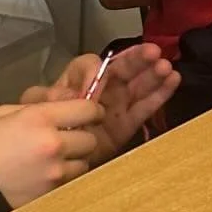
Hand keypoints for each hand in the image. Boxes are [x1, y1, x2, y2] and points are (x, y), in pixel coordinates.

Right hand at [0, 99, 103, 209]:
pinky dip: (65, 176)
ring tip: (55, 158)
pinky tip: (46, 173)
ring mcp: (54, 172)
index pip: (88, 109)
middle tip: (68, 136)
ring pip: (85, 162)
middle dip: (82, 136)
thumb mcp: (4, 112)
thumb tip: (63, 104)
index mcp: (40, 118)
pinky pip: (71, 181)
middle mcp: (53, 145)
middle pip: (91, 138)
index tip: (87, 113)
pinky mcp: (51, 193)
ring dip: (75, 158)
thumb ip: (37, 107)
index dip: (90, 110)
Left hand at [23, 44, 179, 160]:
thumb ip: (49, 97)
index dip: (93, 70)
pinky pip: (145, 107)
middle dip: (137, 60)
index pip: (88, 65)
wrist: (51, 159)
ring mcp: (116, 105)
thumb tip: (68, 95)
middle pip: (121, 69)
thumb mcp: (38, 108)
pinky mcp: (127, 124)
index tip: (95, 81)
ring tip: (165, 66)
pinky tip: (173, 80)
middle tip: (152, 52)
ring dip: (152, 74)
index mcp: (77, 80)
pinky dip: (160, 94)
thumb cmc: (43, 129)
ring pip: (138, 85)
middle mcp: (101, 88)